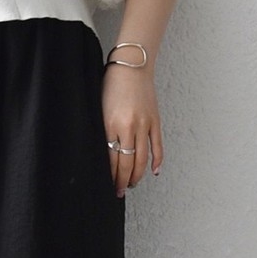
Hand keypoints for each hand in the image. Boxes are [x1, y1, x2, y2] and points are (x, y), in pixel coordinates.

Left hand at [102, 67, 162, 196]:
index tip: (108, 185)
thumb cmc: (110, 85)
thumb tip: (103, 154)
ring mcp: (144, 125)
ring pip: (142, 159)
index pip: (111, 159)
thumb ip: (103, 131)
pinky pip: (157, 146)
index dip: (110, 175)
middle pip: (127, 163)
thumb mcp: (99, 109)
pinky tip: (154, 172)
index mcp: (111, 124)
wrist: (132, 66)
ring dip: (137, 175)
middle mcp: (129, 127)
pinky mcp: (155, 121)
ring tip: (132, 184)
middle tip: (119, 191)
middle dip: (123, 181)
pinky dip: (157, 161)